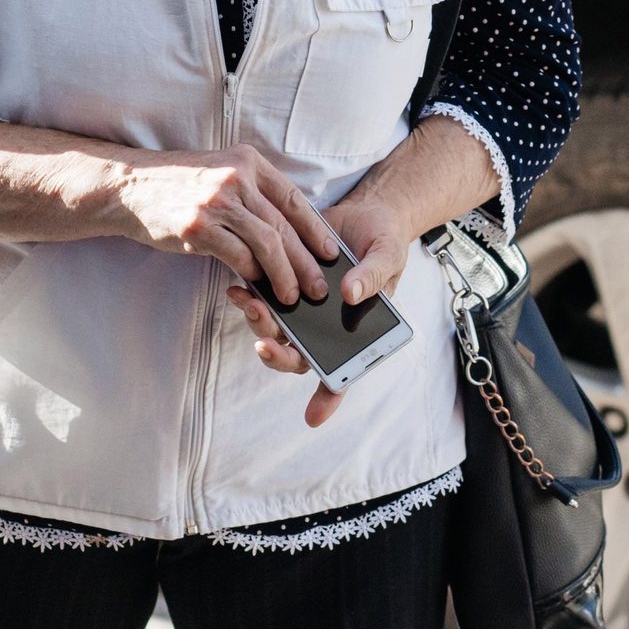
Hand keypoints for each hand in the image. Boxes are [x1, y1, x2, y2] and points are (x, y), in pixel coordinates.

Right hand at [113, 146, 332, 306]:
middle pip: (284, 225)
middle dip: (306, 261)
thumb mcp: (221, 173)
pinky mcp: (197, 226)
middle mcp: (236, 178)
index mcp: (248, 162)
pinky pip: (237, 256)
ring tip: (293, 296)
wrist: (130, 187)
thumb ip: (253, 194)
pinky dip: (252, 274)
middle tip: (319, 287)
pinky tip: (259, 288)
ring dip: (284, 275)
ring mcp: (216, 202)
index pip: (294, 199)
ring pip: (267, 244)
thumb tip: (289, 232)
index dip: (316, 230)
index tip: (331, 254)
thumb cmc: (180, 185)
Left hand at [229, 192, 415, 427]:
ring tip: (250, 305)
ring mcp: (302, 307)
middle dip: (278, 355)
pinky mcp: (284, 280)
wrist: (367, 211)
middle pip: (297, 356)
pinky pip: (264, 298)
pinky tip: (240, 288)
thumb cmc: (383, 242)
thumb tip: (350, 295)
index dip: (327, 398)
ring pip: (275, 331)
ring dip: (259, 325)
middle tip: (265, 344)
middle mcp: (324, 327)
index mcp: (354, 331)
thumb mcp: (388, 255)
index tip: (312, 417)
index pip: (340, 372)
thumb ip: (373, 276)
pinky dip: (249, 298)